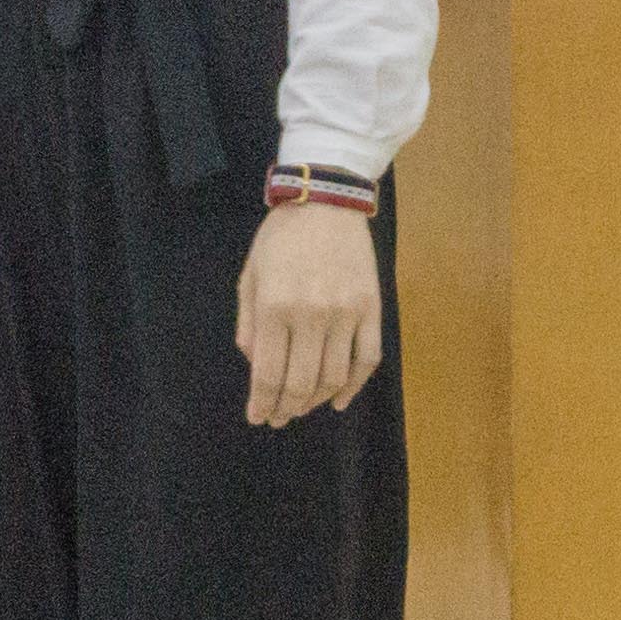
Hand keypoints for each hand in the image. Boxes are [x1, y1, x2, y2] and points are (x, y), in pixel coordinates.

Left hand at [235, 201, 386, 429]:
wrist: (327, 201)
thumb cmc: (282, 238)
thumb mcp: (251, 275)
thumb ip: (249, 324)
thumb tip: (255, 366)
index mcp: (276, 306)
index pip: (269, 373)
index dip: (262, 403)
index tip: (258, 417)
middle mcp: (312, 314)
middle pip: (301, 383)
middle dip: (287, 409)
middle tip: (279, 418)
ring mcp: (346, 313)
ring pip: (334, 376)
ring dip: (316, 401)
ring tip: (303, 408)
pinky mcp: (371, 309)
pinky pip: (367, 359)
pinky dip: (355, 386)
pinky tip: (339, 401)